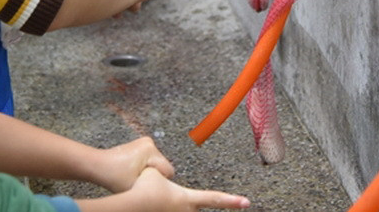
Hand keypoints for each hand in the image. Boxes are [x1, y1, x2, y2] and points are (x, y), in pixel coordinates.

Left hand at [92, 137, 174, 192]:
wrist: (99, 166)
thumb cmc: (113, 176)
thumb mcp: (136, 187)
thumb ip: (154, 188)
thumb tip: (165, 191)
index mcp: (150, 150)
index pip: (168, 171)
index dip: (158, 181)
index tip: (146, 184)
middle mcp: (150, 142)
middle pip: (162, 166)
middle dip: (154, 175)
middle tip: (139, 180)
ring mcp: (145, 142)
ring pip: (157, 163)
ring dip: (149, 171)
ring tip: (134, 175)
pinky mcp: (141, 144)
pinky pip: (150, 160)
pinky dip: (144, 166)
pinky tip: (133, 171)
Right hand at [123, 167, 249, 210]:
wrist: (132, 204)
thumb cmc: (145, 188)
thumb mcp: (156, 171)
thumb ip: (165, 171)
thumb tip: (166, 174)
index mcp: (188, 198)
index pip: (215, 198)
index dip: (232, 200)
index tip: (246, 202)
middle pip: (192, 206)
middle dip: (180, 200)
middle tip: (163, 193)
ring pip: (174, 207)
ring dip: (163, 200)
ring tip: (151, 198)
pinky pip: (162, 207)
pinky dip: (154, 203)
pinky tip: (148, 201)